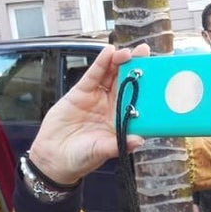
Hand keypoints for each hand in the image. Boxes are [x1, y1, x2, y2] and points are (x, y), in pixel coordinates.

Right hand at [27, 44, 149, 185]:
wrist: (53, 157)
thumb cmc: (80, 158)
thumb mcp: (101, 151)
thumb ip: (119, 144)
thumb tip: (139, 140)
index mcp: (121, 121)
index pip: (138, 99)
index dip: (147, 87)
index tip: (157, 76)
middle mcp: (112, 107)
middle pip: (126, 82)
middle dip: (136, 67)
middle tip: (144, 53)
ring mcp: (97, 98)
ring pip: (111, 75)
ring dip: (119, 62)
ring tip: (127, 52)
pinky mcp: (81, 92)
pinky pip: (94, 75)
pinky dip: (101, 63)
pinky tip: (108, 52)